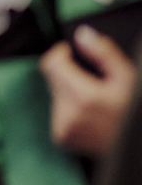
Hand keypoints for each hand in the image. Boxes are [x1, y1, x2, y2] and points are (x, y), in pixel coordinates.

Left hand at [40, 25, 136, 155]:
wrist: (134, 150)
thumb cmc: (133, 113)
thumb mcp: (128, 79)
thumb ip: (104, 54)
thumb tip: (83, 34)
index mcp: (84, 97)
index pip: (51, 64)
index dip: (60, 54)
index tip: (69, 52)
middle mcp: (69, 114)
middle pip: (53, 79)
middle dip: (69, 75)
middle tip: (95, 83)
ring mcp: (64, 128)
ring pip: (56, 95)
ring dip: (70, 93)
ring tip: (95, 102)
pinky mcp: (62, 138)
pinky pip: (58, 113)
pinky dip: (70, 110)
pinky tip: (90, 115)